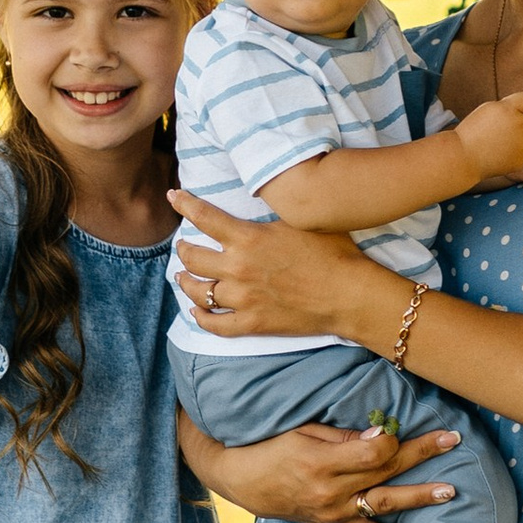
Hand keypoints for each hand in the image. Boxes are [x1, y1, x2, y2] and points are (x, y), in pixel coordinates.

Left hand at [169, 189, 381, 340]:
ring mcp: (243, 299)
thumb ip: (270, 214)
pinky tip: (197, 312)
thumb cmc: (333, 252)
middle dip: (183, 248)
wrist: (349, 293)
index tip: (173, 197)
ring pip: (198, 292)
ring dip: (186, 283)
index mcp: (248, 239)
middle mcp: (238, 268)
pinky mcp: (253, 323)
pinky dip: (201, 318)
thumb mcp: (300, 221)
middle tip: (183, 245)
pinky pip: (215, 325)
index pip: (204, 217)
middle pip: (192, 258)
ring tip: (183, 278)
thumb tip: (258, 198)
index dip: (184, 204)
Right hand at [201, 421, 460, 522]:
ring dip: (420, 497)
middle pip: (386, 472)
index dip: (392, 438)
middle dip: (421, 454)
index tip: (402, 424)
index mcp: (321, 463)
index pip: (372, 452)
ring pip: (385, 504)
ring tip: (451, 491)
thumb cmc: (270, 445)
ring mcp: (334, 511)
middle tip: (454, 441)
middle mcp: (331, 491)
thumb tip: (382, 434)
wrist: (241, 479)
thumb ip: (342, 437)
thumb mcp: (301, 431)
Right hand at [455, 90, 522, 187]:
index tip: (514, 113)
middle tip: (506, 131)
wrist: (463, 157)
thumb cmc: (473, 131)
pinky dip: (519, 153)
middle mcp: (519, 123)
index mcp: (508, 108)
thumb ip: (510, 107)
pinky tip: (503, 153)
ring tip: (503, 142)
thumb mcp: (489, 110)